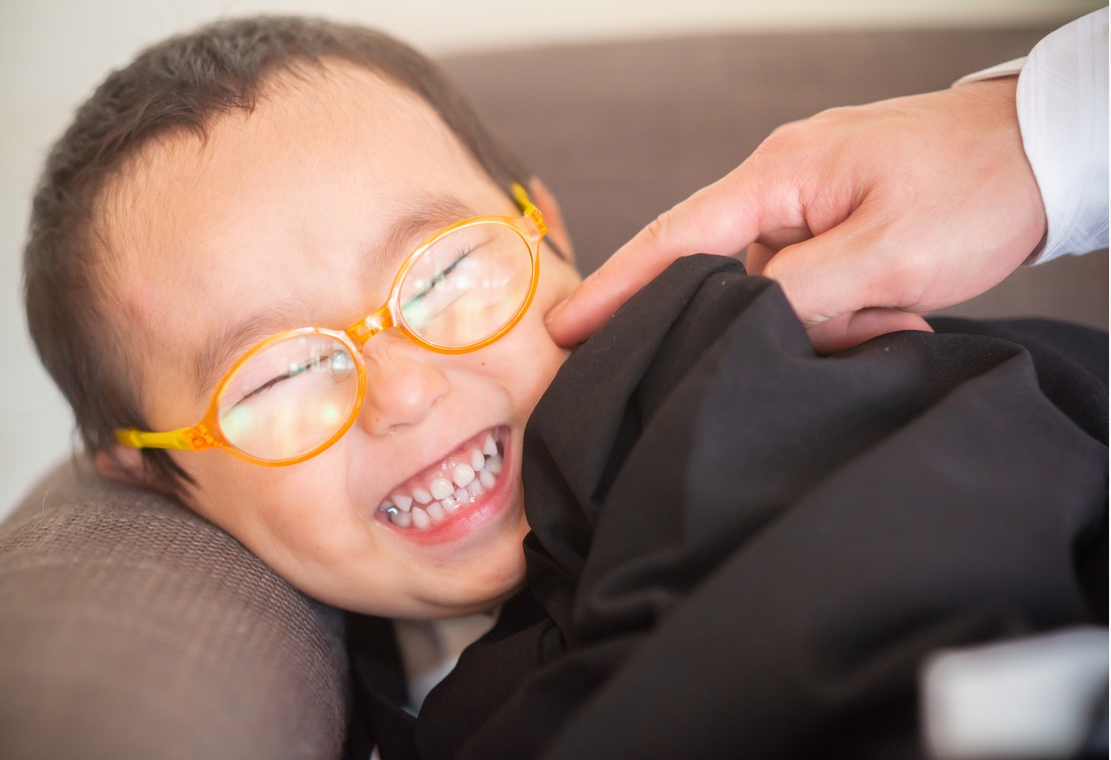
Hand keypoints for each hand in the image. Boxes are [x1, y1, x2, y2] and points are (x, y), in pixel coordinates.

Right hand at [545, 78, 1046, 352]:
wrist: (1048, 147)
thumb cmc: (978, 187)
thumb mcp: (889, 256)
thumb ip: (802, 295)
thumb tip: (746, 323)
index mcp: (779, 175)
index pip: (675, 239)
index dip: (617, 287)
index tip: (568, 328)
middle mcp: (781, 178)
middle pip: (722, 267)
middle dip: (745, 318)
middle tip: (796, 338)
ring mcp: (809, 193)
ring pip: (775, 280)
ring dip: (823, 315)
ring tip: (893, 313)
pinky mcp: (837, 210)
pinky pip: (812, 271)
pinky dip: (843, 301)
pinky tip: (893, 306)